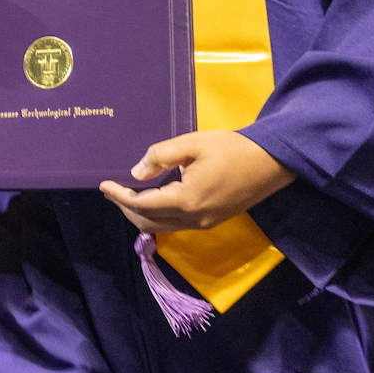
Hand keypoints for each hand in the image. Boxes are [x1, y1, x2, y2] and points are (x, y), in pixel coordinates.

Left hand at [98, 130, 293, 233]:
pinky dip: (158, 216)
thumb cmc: (231, 149)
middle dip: (126, 208)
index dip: (119, 196)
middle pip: (148, 223)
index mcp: (186, 201)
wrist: (271, 164)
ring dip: (141, 215)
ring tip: (127, 195)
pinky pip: (176, 225)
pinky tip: (153, 200)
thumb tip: (136, 173)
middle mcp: (193, 220)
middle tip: (112, 191)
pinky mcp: (212, 221)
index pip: (142, 205)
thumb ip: (161, 156)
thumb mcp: (193, 144)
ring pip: (162, 228)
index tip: (102, 185)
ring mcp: (204, 224)